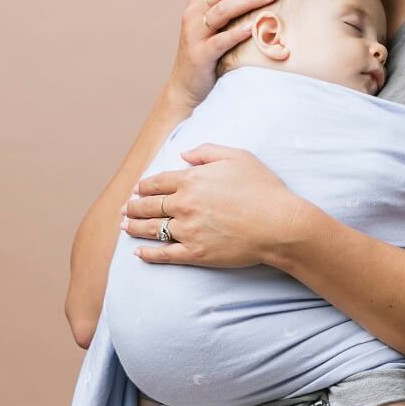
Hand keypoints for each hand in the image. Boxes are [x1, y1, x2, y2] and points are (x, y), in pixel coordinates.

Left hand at [120, 143, 303, 266]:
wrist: (279, 224)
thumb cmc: (263, 189)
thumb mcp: (238, 157)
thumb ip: (207, 151)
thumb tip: (183, 154)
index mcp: (192, 180)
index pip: (157, 182)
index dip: (144, 186)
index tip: (137, 189)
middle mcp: (184, 204)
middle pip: (149, 205)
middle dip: (133, 206)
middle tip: (125, 209)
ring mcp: (188, 230)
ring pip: (152, 229)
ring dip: (134, 227)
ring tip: (125, 227)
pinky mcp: (195, 254)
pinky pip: (164, 254)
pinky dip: (148, 254)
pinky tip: (138, 253)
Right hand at [165, 0, 287, 110]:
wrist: (188, 86)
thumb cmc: (212, 52)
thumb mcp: (221, 23)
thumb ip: (237, 5)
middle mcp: (194, 11)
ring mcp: (195, 32)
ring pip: (223, 9)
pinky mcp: (200, 54)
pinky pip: (220, 41)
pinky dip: (237, 33)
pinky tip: (253, 27)